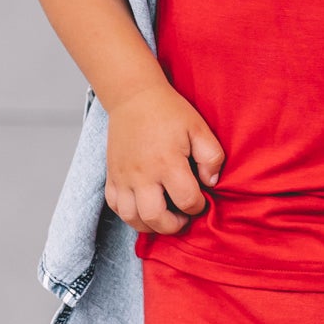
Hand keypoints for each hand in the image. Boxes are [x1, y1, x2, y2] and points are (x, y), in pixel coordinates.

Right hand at [103, 83, 225, 234]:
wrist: (133, 97)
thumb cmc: (169, 112)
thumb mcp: (199, 128)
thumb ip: (212, 157)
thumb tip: (211, 183)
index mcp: (167, 163)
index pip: (186, 201)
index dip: (198, 207)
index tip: (200, 200)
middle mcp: (142, 174)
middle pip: (155, 218)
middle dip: (173, 226)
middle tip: (183, 217)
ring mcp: (123, 177)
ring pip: (132, 218)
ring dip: (150, 225)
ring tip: (164, 216)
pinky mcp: (111, 176)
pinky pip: (115, 207)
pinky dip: (129, 215)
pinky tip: (144, 207)